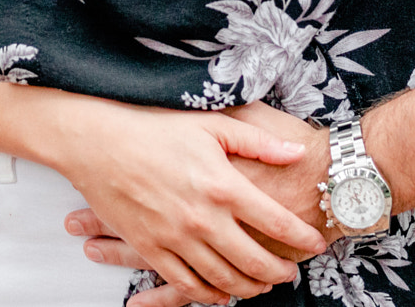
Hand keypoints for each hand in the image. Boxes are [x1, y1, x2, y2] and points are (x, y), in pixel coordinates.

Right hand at [46, 103, 324, 305]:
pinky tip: (221, 293)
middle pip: (254, 261)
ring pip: (223, 279)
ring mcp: (175, 238)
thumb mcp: (212, 124)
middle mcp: (203, 218)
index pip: (276, 223)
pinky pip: (186, 284)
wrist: (97, 143)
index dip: (302, 237)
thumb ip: (258, 142)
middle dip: (279, 272)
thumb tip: (296, 153)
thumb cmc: (152, 127)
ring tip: (262, 286)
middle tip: (291, 273)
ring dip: (248, 288)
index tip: (316, 243)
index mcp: (222, 185)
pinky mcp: (151, 249)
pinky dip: (209, 295)